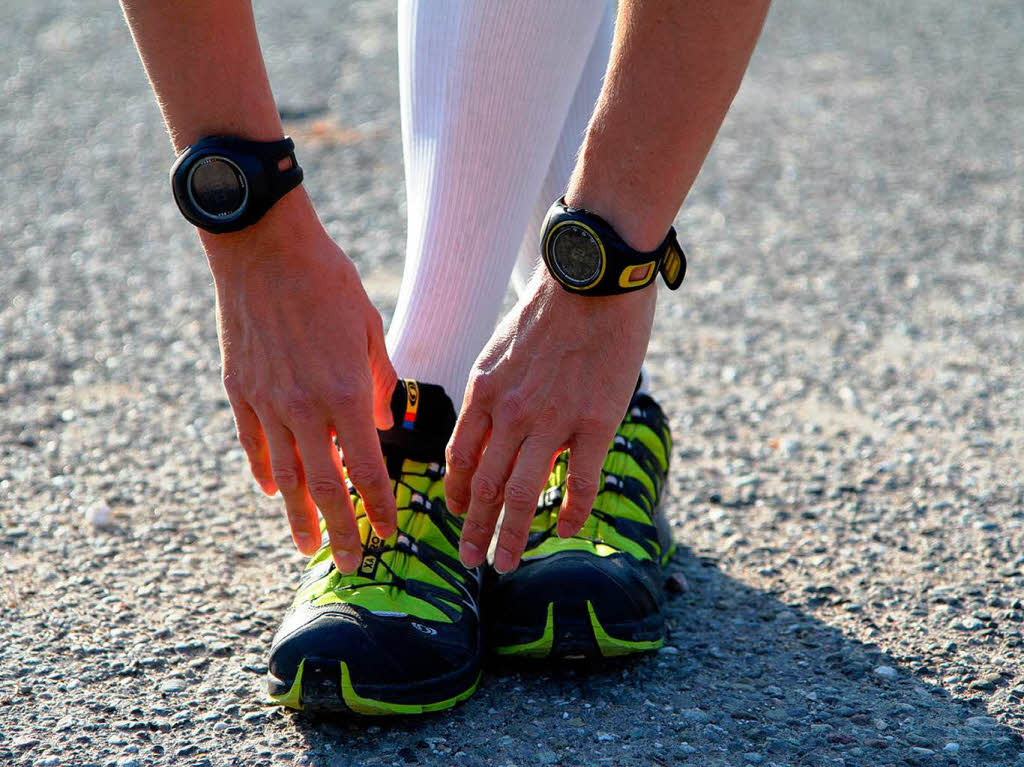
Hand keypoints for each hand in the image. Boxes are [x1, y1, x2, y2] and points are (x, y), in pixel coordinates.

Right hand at [204, 192, 397, 572]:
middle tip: (352, 565)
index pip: (367, 470)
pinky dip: (265, 472)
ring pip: (286, 477)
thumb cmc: (328, 282)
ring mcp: (266, 404)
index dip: (379, 507)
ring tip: (307, 547)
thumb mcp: (368, 329)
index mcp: (345, 394)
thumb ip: (380, 383)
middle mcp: (305, 409)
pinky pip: (254, 445)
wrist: (263, 248)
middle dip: (342, 532)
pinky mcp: (238, 391)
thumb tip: (387, 425)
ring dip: (299, 516)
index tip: (389, 532)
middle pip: (327, 488)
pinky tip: (273, 492)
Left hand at [445, 272, 655, 572]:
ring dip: (511, 534)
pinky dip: (570, 511)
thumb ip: (494, 388)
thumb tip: (491, 419)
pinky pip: (578, 481)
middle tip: (470, 559)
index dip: (455, 492)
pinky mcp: (595, 421)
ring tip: (504, 563)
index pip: (460, 456)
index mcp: (484, 391)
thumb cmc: (550, 310)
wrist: (591, 278)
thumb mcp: (501, 347)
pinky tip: (566, 529)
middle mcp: (511, 411)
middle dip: (474, 528)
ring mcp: (552, 419)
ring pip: (522, 493)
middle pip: (484, 484)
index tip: (456, 514)